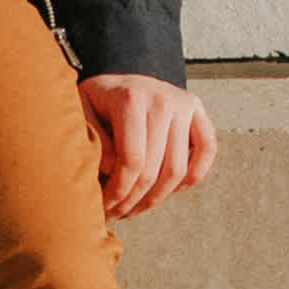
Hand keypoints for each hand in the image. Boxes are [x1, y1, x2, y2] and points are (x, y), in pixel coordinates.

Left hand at [77, 73, 217, 219]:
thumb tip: (111, 169)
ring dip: (157, 197)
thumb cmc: (98, 99)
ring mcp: (184, 104)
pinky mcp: (198, 110)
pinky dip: (192, 177)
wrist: (119, 75)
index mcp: (131, 98)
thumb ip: (92, 139)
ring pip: (178, 169)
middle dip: (133, 200)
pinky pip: (207, 151)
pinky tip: (169, 190)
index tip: (105, 205)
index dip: (119, 191)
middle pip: (154, 169)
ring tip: (136, 208)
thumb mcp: (81, 111)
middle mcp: (162, 99)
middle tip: (117, 213)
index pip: (132, 161)